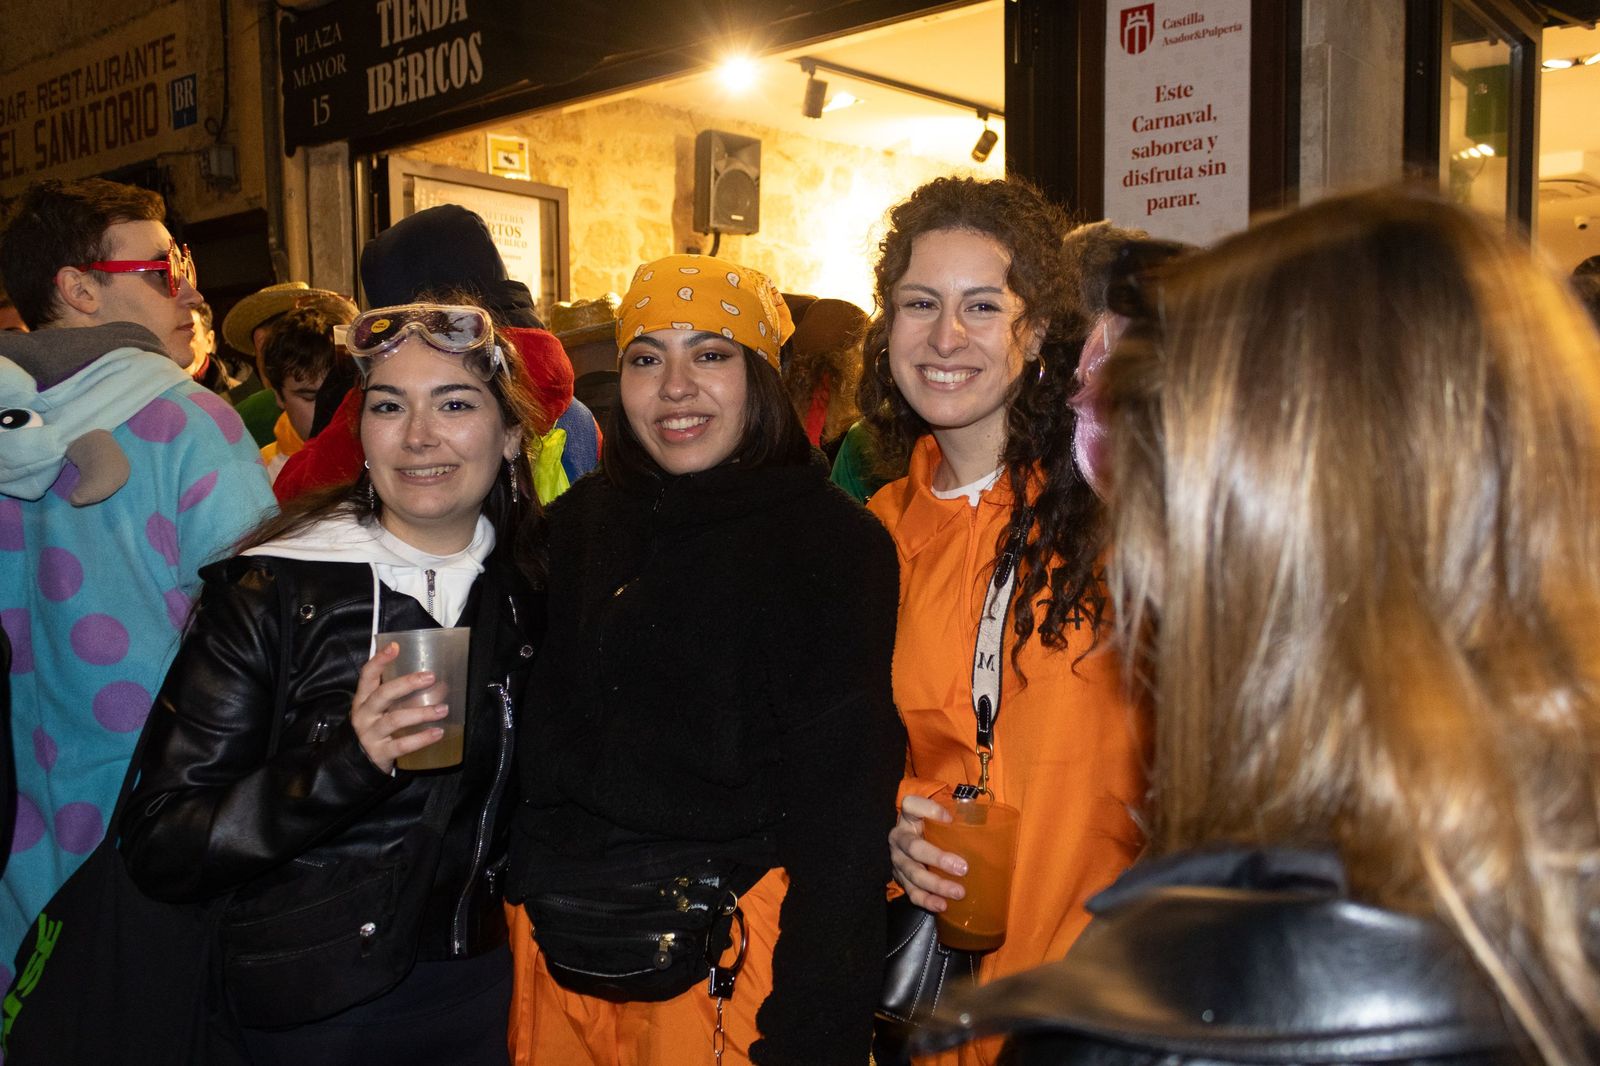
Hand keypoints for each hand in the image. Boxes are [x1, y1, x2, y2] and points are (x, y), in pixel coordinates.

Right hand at [349, 641, 447, 774]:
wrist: (358, 762)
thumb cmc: (377, 727)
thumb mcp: (383, 709)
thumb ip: (404, 695)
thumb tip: (441, 684)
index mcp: (363, 699)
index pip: (367, 675)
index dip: (380, 660)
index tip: (395, 646)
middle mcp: (364, 714)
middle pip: (382, 695)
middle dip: (406, 684)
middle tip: (430, 677)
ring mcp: (370, 734)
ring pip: (394, 720)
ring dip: (421, 713)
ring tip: (443, 709)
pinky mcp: (380, 753)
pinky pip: (402, 745)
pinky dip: (421, 738)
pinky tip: (438, 732)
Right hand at [888, 794, 966, 911]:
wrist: (912, 844)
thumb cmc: (933, 829)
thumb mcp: (939, 819)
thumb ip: (957, 819)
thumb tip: (991, 828)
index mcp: (908, 817)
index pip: (911, 805)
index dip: (928, 810)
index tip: (949, 818)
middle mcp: (899, 837)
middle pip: (914, 847)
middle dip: (938, 859)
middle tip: (962, 869)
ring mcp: (898, 860)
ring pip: (913, 874)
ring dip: (936, 885)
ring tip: (958, 892)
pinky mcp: (900, 879)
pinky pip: (911, 892)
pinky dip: (927, 900)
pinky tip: (942, 905)